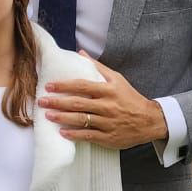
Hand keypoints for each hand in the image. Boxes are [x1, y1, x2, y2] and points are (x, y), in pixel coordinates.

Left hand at [39, 55, 167, 150]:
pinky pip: (89, 136)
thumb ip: (97, 67)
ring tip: (47, 116)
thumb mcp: (117, 79)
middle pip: (78, 103)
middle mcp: (107, 106)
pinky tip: (63, 132)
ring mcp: (107, 122)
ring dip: (62, 118)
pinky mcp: (108, 137)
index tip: (49, 86)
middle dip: (58, 102)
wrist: (149, 120)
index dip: (64, 86)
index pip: (82, 86)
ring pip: (82, 120)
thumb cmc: (130, 98)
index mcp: (108, 90)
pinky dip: (75, 134)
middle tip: (42, 101)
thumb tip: (80, 53)